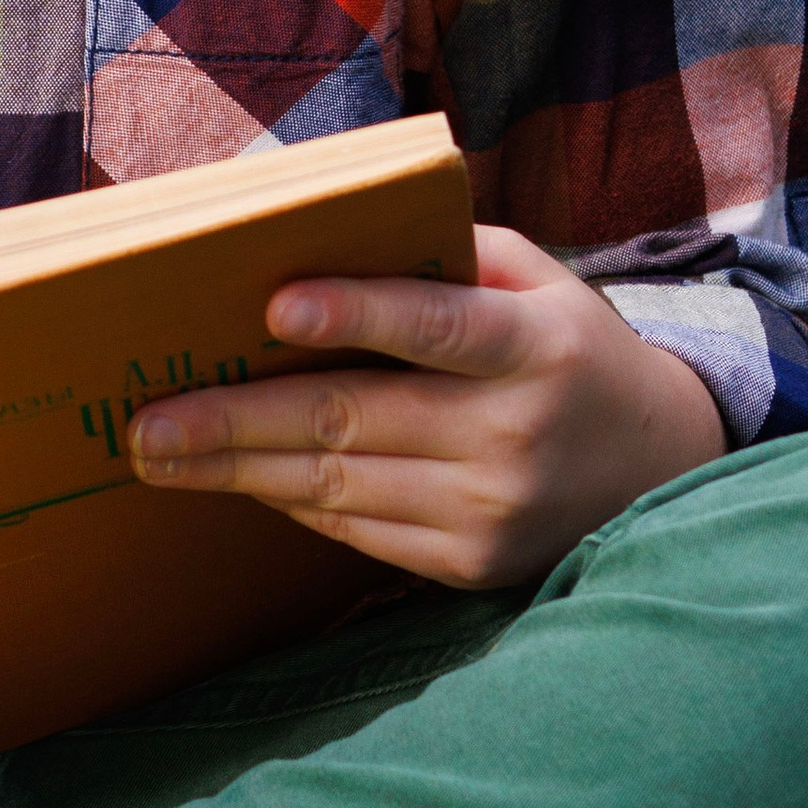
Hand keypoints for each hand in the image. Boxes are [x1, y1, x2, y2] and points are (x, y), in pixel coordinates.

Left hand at [127, 223, 727, 590]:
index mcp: (534, 346)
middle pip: (352, 421)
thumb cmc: (566, 346)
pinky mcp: (470, 566)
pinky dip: (288, 502)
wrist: (660, 465)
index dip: (356, 315)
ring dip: (238, 470)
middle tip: (147, 421)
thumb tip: (320, 241)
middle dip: (236, 421)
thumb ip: (443, 256)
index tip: (273, 308)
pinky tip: (233, 479)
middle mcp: (514, 433)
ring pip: (336, 486)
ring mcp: (492, 510)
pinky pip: (354, 532)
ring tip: (159, 454)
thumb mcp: (535, 279)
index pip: (437, 327)